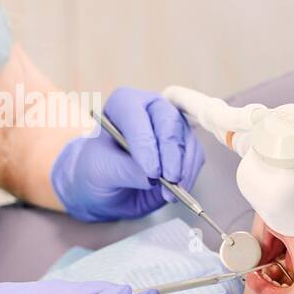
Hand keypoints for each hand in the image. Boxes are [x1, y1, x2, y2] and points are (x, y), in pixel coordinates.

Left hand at [51, 87, 205, 221]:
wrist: (107, 186)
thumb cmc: (98, 169)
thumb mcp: (100, 171)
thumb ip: (123, 170)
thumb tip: (152, 177)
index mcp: (124, 103)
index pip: (136, 114)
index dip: (145, 142)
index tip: (150, 170)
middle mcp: (151, 108)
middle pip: (169, 120)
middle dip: (171, 152)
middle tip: (169, 178)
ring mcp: (171, 126)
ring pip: (187, 139)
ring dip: (183, 166)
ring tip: (172, 190)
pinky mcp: (184, 147)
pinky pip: (195, 156)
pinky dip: (189, 175)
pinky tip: (178, 190)